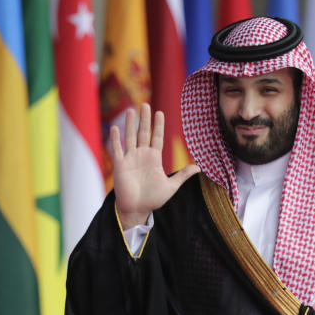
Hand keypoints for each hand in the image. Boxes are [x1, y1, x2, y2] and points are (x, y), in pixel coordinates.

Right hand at [111, 103, 199, 229]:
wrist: (137, 209)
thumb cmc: (153, 199)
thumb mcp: (171, 186)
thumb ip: (183, 175)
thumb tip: (199, 168)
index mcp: (154, 159)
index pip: (157, 138)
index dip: (158, 126)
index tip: (159, 113)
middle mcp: (142, 156)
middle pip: (143, 133)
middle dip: (144, 120)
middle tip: (145, 104)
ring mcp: (130, 159)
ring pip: (130, 138)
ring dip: (130, 124)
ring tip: (131, 110)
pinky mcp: (120, 166)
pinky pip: (117, 150)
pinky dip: (116, 139)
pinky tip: (116, 128)